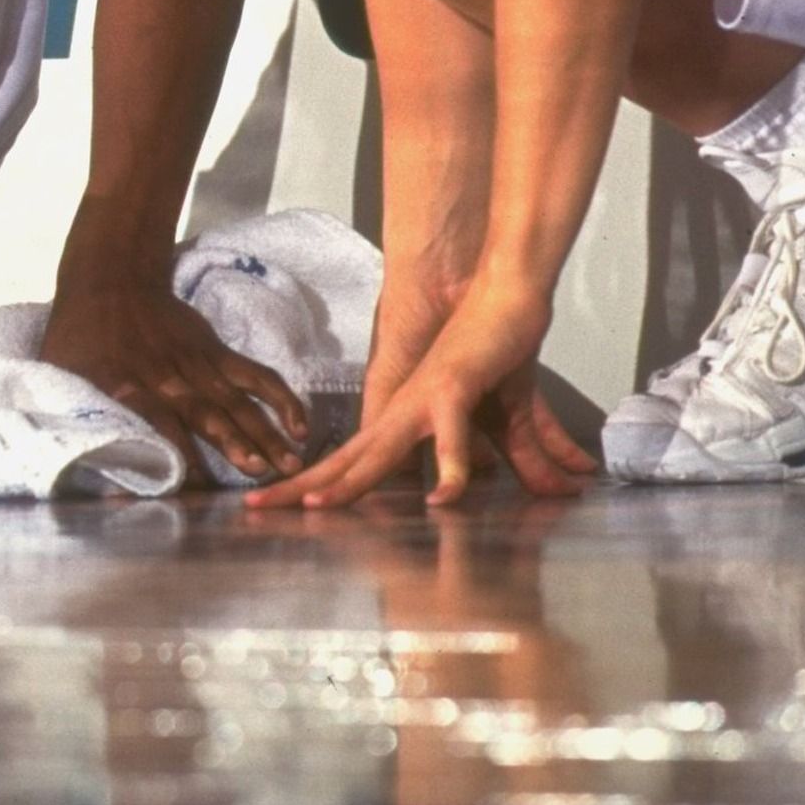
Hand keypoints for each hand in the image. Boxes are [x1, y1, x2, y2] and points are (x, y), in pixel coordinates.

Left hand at [41, 225, 309, 481]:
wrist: (108, 279)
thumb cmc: (79, 335)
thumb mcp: (59, 372)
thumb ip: (70, 412)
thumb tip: (69, 455)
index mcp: (128, 387)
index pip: (160, 427)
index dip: (179, 457)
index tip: (194, 491)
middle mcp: (169, 380)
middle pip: (207, 416)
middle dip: (234, 446)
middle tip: (259, 475)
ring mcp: (198, 365)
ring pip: (237, 402)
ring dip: (264, 433)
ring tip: (289, 464)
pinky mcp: (217, 353)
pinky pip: (254, 375)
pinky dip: (279, 397)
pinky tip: (300, 424)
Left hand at [249, 274, 591, 508]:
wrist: (509, 296)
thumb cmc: (496, 351)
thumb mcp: (509, 420)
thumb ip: (524, 459)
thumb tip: (552, 492)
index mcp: (404, 420)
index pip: (351, 462)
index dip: (315, 485)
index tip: (274, 508)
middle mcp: (402, 410)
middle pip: (344, 458)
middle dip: (300, 487)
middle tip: (253, 508)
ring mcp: (423, 397)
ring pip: (378, 447)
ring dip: (349, 479)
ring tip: (318, 508)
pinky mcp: (453, 386)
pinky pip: (447, 434)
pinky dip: (447, 466)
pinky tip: (442, 498)